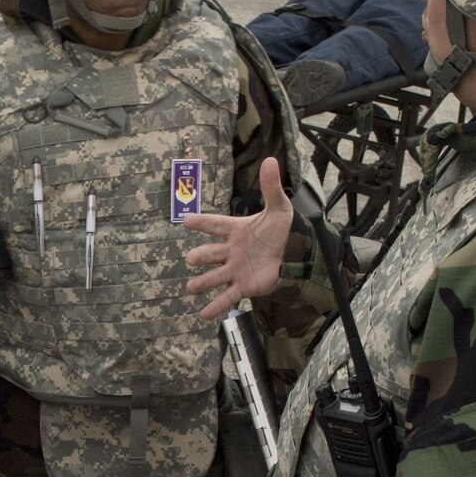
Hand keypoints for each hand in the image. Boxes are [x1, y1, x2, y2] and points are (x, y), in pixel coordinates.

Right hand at [183, 155, 295, 320]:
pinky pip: (227, 296)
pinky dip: (215, 306)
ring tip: (191, 288)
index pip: (216, 224)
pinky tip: (202, 316)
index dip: (203, 223)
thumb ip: (271, 187)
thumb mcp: (279, 207)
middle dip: (202, 256)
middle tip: (192, 259)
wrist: (289, 253)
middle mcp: (229, 250)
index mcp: (235, 229)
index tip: (187, 222)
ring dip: (203, 283)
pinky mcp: (242, 286)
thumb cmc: (276, 229)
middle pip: (212, 252)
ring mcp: (234, 269)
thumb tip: (271, 160)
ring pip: (216, 276)